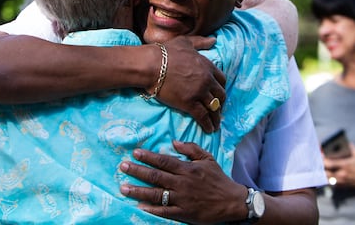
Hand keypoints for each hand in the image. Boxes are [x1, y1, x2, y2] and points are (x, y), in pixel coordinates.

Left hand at [120, 141, 245, 223]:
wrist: (232, 201)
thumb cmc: (218, 179)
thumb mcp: (208, 158)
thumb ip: (191, 148)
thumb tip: (174, 142)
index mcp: (187, 169)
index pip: (164, 160)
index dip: (148, 156)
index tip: (135, 153)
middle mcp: (182, 183)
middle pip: (156, 176)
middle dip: (137, 171)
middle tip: (123, 167)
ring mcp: (182, 199)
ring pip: (156, 194)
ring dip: (138, 191)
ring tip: (123, 188)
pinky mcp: (184, 213)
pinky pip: (165, 211)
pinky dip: (152, 209)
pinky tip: (140, 206)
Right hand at [153, 36, 225, 132]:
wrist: (151, 65)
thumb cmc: (165, 52)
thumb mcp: (185, 42)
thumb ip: (200, 42)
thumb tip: (214, 40)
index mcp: (207, 66)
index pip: (222, 80)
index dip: (221, 88)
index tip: (219, 94)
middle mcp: (207, 79)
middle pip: (220, 95)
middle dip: (220, 103)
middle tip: (218, 109)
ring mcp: (199, 92)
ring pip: (213, 108)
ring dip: (216, 117)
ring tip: (216, 124)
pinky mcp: (189, 104)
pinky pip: (203, 116)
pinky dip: (208, 124)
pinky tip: (209, 129)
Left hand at [324, 144, 354, 189]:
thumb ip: (350, 146)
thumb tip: (343, 141)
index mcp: (345, 165)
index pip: (328, 163)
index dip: (322, 159)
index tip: (320, 154)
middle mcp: (342, 174)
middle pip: (324, 171)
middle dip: (320, 166)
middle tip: (318, 161)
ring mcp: (342, 181)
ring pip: (326, 179)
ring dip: (323, 173)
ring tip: (321, 168)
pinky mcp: (343, 186)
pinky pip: (331, 184)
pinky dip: (327, 179)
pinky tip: (326, 175)